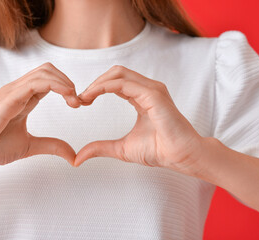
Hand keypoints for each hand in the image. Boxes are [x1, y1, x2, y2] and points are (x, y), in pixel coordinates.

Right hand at [0, 62, 80, 168]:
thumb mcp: (30, 146)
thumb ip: (52, 146)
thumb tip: (73, 155)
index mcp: (23, 98)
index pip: (48, 80)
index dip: (67, 88)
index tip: (79, 104)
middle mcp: (18, 90)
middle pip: (48, 70)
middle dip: (68, 82)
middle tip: (79, 101)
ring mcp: (12, 92)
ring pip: (44, 72)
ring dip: (65, 82)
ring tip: (75, 99)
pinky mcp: (8, 98)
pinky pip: (35, 83)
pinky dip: (55, 85)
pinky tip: (66, 95)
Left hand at [74, 65, 204, 173]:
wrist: (180, 157)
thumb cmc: (159, 151)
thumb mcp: (121, 149)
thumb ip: (101, 148)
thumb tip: (78, 158)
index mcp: (141, 97)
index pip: (115, 83)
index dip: (96, 89)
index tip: (82, 102)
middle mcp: (147, 89)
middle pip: (115, 73)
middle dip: (95, 83)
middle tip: (81, 99)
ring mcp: (152, 89)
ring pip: (118, 73)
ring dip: (98, 83)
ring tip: (84, 97)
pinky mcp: (154, 94)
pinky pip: (124, 84)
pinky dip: (105, 87)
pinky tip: (93, 96)